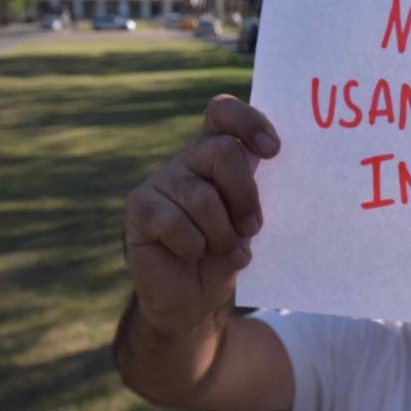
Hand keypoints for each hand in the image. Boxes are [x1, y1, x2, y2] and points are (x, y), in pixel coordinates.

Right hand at [123, 94, 279, 332]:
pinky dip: (192, 245)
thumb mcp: (248, 222)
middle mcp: (187, 159)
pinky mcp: (138, 207)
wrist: (193, 298)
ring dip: (222, 233)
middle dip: (245, 196)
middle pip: (222, 151)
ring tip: (227, 251)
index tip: (273, 151)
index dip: (248, 121)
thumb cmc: (226, 253)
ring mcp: (159, 180)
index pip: (223, 112)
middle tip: (252, 228)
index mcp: (216, 152)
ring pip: (202, 196)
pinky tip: (192, 254)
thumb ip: (253, 192)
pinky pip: (173, 221)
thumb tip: (263, 166)